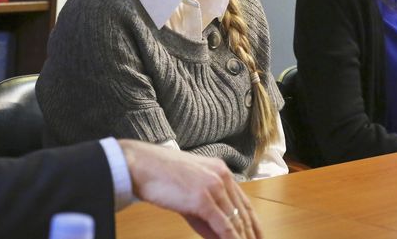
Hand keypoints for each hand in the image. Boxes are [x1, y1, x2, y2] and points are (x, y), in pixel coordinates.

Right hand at [118, 139, 261, 238]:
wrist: (139, 165)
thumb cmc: (158, 175)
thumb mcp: (188, 191)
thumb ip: (206, 212)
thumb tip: (221, 235)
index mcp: (219, 171)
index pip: (244, 202)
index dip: (253, 224)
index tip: (257, 237)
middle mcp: (221, 176)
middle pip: (244, 213)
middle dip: (250, 235)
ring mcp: (213, 187)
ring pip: (236, 221)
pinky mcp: (203, 199)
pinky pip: (224, 226)